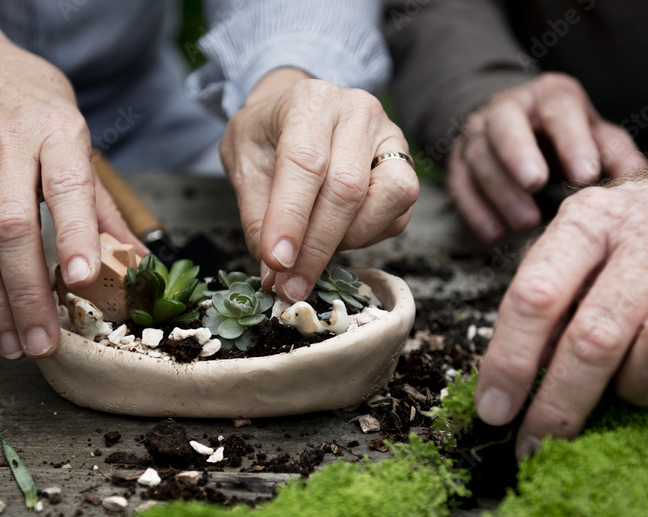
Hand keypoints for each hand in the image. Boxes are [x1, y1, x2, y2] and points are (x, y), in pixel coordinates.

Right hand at [0, 6, 141, 358]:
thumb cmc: (34, 106)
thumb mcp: (78, 138)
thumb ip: (103, 204)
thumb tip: (141, 260)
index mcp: (55, 134)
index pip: (67, 189)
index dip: (75, 236)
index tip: (83, 279)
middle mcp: (7, 150)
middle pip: (14, 227)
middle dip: (29, 290)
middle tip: (45, 340)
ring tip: (13, 343)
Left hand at [221, 68, 418, 301]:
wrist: (295, 114)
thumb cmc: (267, 137)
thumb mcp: (242, 162)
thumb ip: (257, 214)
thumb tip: (277, 269)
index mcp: (310, 101)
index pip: (305, 163)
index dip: (291, 218)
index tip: (277, 262)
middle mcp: (357, 111)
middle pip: (347, 188)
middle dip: (317, 246)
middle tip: (291, 284)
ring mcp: (389, 137)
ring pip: (387, 200)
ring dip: (349, 241)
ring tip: (314, 252)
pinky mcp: (406, 167)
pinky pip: (397, 215)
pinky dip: (367, 238)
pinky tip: (337, 237)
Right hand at [449, 72, 647, 242]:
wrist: (520, 128)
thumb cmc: (569, 137)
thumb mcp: (598, 138)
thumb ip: (617, 157)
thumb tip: (643, 186)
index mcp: (550, 94)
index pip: (558, 108)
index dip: (571, 139)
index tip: (585, 175)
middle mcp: (509, 106)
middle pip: (504, 122)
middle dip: (518, 152)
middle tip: (535, 183)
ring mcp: (477, 131)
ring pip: (478, 155)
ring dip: (500, 190)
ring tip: (525, 222)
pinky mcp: (457, 159)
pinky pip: (459, 183)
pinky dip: (474, 210)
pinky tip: (494, 234)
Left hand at [473, 149, 647, 458]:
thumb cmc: (635, 237)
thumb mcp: (577, 244)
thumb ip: (544, 301)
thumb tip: (509, 381)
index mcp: (590, 219)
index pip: (536, 295)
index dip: (509, 360)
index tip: (493, 411)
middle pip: (597, 334)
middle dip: (561, 402)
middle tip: (539, 443)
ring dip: (639, 387)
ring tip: (629, 387)